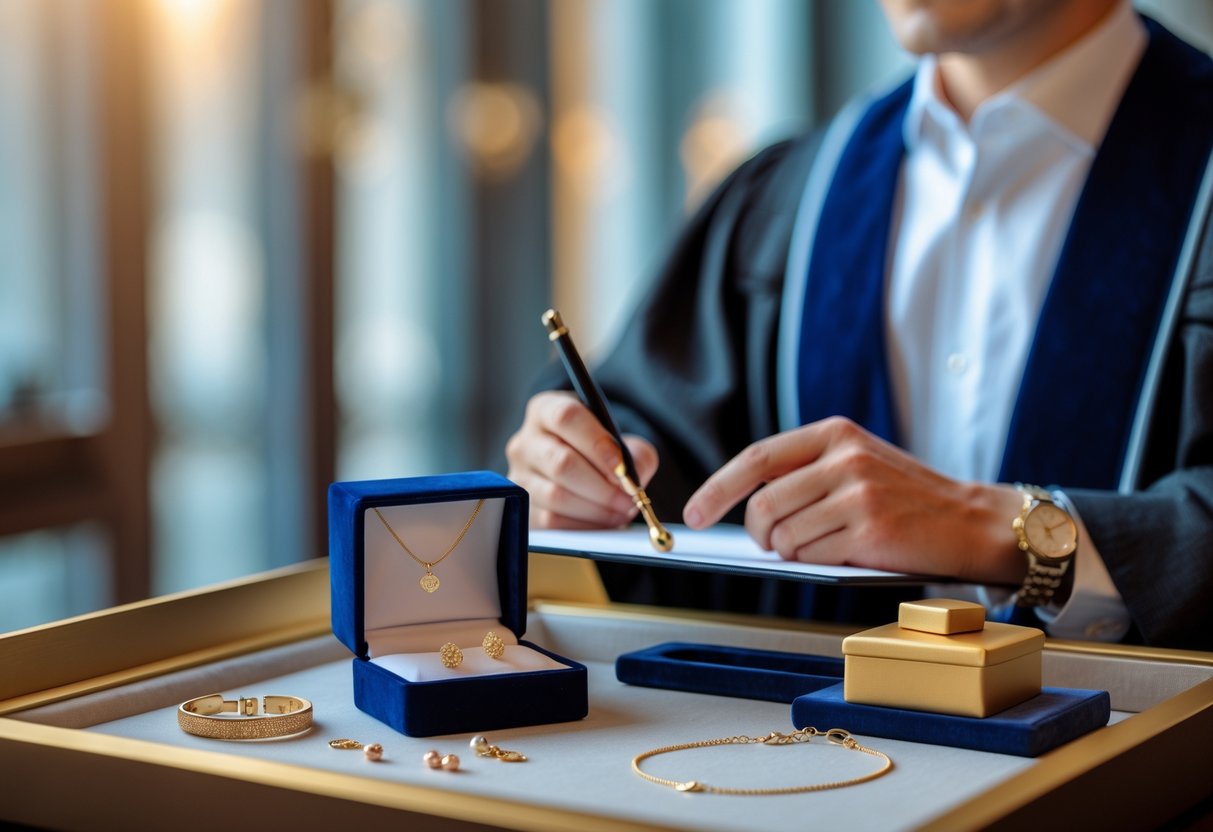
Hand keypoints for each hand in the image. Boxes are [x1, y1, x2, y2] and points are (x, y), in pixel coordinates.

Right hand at [506, 390, 658, 529]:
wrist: (582, 473)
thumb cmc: (601, 453)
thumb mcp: (623, 442)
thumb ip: (637, 454)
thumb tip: (635, 477)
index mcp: (545, 410)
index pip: (566, 418)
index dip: (598, 444)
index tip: (623, 468)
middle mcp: (525, 441)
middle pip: (561, 462)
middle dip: (603, 485)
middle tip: (629, 497)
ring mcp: (519, 476)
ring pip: (556, 495)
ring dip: (597, 508)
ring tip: (621, 510)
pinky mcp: (523, 508)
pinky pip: (552, 521)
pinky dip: (584, 524)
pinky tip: (603, 520)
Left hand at [682, 416, 1023, 583]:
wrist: (973, 521)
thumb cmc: (907, 498)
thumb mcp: (858, 461)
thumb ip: (808, 471)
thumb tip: (745, 508)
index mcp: (835, 433)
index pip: (757, 459)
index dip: (718, 489)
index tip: (696, 513)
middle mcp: (845, 458)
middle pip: (764, 505)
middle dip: (758, 535)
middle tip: (773, 545)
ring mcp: (858, 494)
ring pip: (785, 536)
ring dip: (790, 553)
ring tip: (819, 547)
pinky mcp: (870, 532)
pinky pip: (812, 557)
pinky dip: (815, 563)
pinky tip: (842, 555)